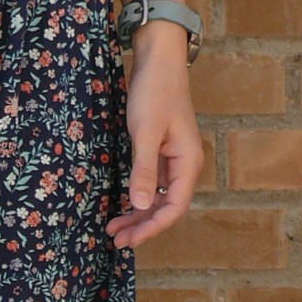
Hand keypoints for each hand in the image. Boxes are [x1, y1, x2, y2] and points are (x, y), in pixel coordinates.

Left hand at [105, 40, 203, 249]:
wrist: (157, 61)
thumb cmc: (154, 93)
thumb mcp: (145, 132)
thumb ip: (143, 169)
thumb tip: (141, 204)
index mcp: (187, 163)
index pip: (174, 208)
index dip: (152, 227)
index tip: (128, 240)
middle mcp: (184, 164)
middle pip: (166, 206)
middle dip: (142, 224)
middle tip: (115, 240)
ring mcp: (173, 157)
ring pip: (158, 195)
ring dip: (138, 212)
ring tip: (113, 226)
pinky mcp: (161, 149)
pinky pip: (152, 181)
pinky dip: (138, 193)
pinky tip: (122, 201)